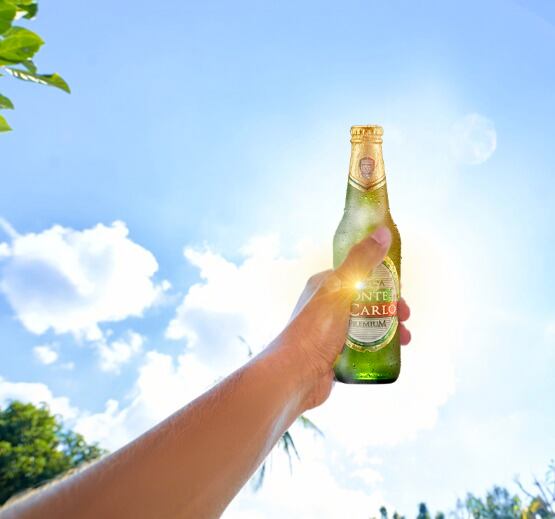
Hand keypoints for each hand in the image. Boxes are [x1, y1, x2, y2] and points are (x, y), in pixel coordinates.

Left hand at [279, 226, 410, 410]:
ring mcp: (332, 331)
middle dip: (390, 307)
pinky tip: (393, 352)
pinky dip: (379, 346)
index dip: (382, 280)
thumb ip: (361, 261)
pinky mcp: (336, 354)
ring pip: (367, 324)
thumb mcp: (340, 289)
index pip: (359, 275)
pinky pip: (363, 346)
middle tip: (405, 315)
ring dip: (388, 328)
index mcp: (325, 286)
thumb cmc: (315, 329)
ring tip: (404, 337)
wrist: (296, 374)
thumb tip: (382, 232)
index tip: (400, 289)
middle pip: (366, 301)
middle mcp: (327, 306)